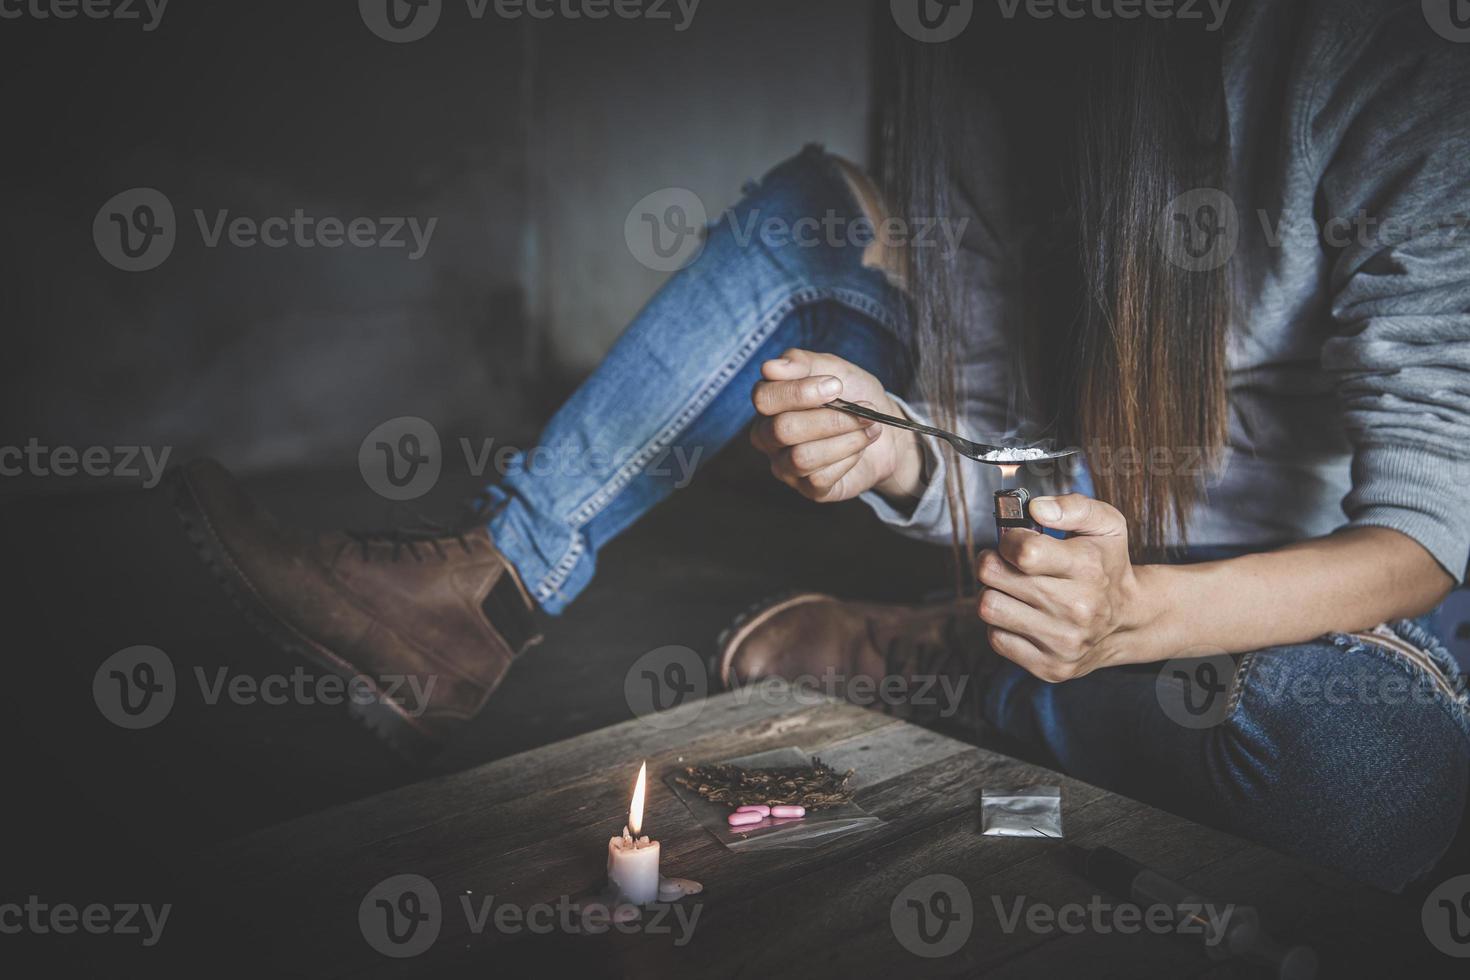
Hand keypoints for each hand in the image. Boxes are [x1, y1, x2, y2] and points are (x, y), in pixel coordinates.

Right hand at [750, 348, 923, 502]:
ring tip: (869, 427)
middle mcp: (769, 437)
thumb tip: (771, 367)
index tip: (837, 385)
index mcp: (769, 404)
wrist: (885, 428)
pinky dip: (848, 459)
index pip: (764, 399)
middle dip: (830, 418)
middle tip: (864, 409)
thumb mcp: (833, 368)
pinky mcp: (809, 489)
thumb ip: (801, 363)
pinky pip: (820, 478)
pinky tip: (860, 447)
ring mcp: (785, 466)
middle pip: (782, 430)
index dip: (799, 392)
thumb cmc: (853, 395)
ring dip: (845, 439)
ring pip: (802, 457)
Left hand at [975, 494, 1149, 681]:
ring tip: (1013, 589)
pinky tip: (1023, 615)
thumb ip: (1073, 506)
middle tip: (1008, 563)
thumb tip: (1036, 509)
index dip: (1009, 540)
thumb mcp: (1106, 524)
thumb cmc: (1108, 565)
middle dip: (993, 563)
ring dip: (993, 592)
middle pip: (994, 577)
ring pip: (989, 607)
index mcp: (1087, 568)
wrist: (1130, 620)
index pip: (1025, 551)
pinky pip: (996, 639)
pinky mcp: (1050, 666)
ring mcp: (1063, 641)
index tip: (1015, 541)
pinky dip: (1002, 624)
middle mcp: (1077, 608)